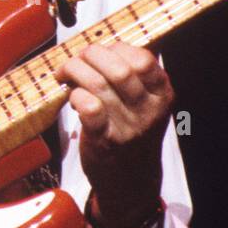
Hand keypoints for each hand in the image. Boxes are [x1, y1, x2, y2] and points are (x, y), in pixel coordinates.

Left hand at [57, 40, 172, 227]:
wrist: (131, 184)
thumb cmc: (133, 136)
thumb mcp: (148, 105)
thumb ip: (136, 77)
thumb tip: (110, 43)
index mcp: (162, 95)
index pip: (143, 58)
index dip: (116, 48)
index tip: (102, 51)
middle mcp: (148, 111)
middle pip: (118, 68)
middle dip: (91, 55)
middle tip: (77, 59)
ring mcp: (127, 127)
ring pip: (97, 84)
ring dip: (75, 71)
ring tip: (66, 73)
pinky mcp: (104, 141)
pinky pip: (88, 107)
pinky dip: (76, 95)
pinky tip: (73, 98)